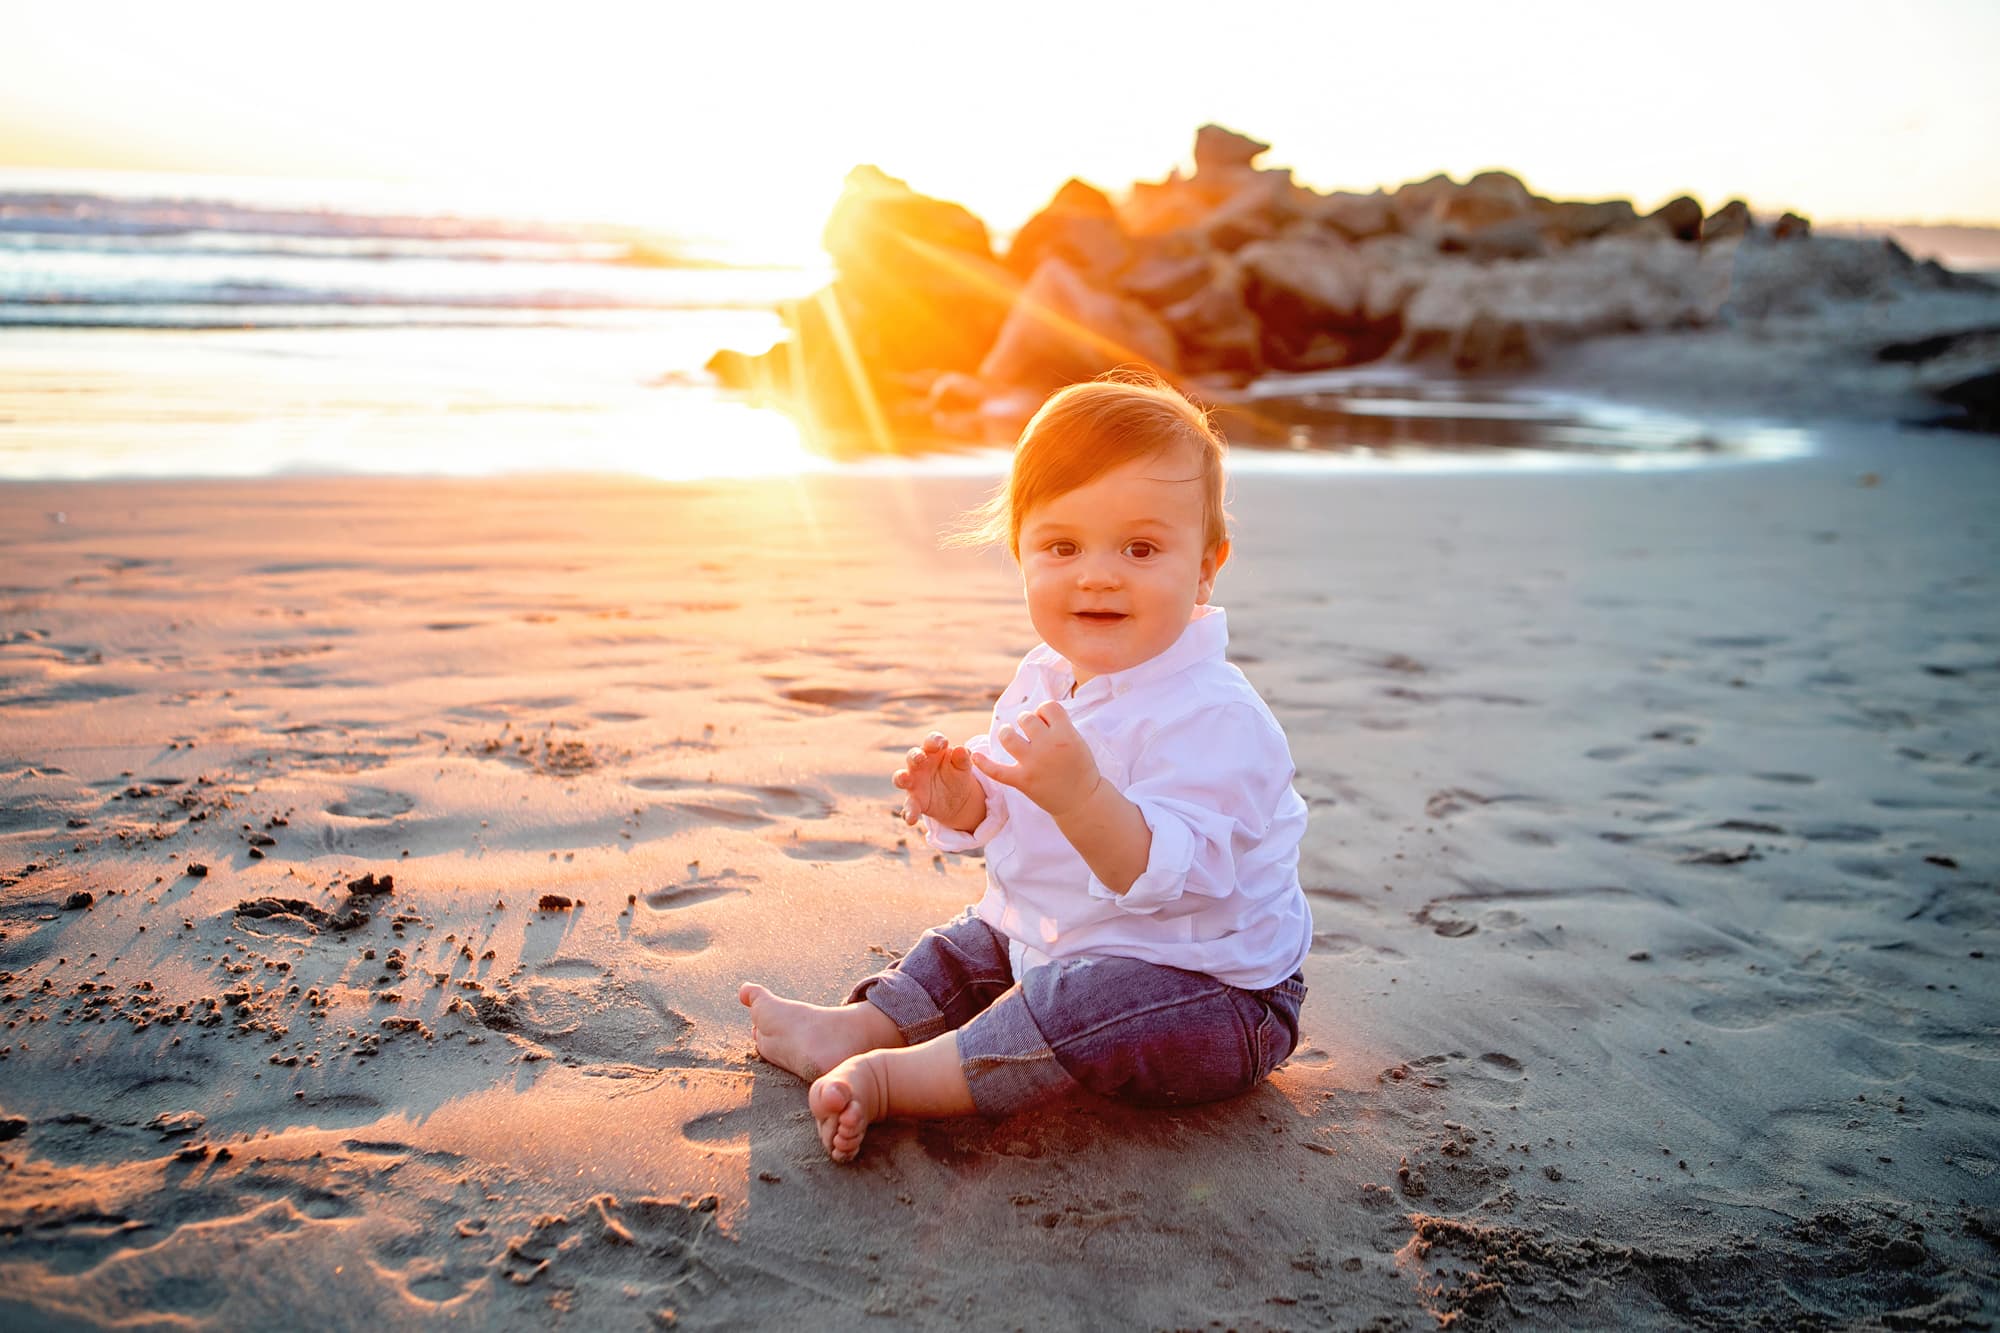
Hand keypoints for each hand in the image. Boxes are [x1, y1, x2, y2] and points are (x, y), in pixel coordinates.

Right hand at [892, 732, 984, 830]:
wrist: (958, 798)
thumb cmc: (957, 774)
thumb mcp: (963, 767)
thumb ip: (962, 758)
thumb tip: (961, 749)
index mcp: (933, 751)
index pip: (931, 741)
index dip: (934, 740)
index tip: (943, 743)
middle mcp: (919, 764)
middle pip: (912, 756)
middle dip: (915, 756)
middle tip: (920, 757)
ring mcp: (914, 782)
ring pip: (901, 777)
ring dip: (901, 777)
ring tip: (904, 780)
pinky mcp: (914, 801)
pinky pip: (909, 806)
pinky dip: (908, 812)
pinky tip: (911, 819)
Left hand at [973, 702, 1101, 816]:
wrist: (1082, 801)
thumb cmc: (1080, 768)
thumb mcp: (1078, 740)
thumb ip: (1059, 725)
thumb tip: (1037, 711)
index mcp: (1065, 734)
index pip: (1047, 706)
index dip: (1044, 711)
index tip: (1047, 722)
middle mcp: (1048, 746)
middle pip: (1026, 718)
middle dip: (1027, 722)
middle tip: (1033, 734)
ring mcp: (1033, 764)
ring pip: (1007, 736)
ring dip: (1006, 733)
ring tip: (1010, 736)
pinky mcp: (1022, 781)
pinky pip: (997, 771)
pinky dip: (984, 764)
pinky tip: (975, 756)